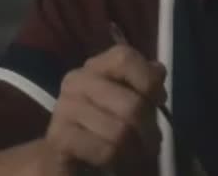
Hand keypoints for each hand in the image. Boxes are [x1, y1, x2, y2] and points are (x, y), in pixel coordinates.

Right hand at [40, 44, 166, 172]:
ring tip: (133, 153)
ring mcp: (65, 107)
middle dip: (148, 129)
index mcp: (95, 67)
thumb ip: (145, 82)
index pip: (125, 58)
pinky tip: (112, 159)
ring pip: (120, 131)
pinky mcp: (59, 137)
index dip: (148, 80)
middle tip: (152, 142)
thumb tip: (157, 72)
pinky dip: (115, 159)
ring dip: (134, 150)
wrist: (67, 155)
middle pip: (131, 104)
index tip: (158, 101)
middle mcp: (77, 81)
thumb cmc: (104, 124)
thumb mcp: (128, 99)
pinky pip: (104, 150)